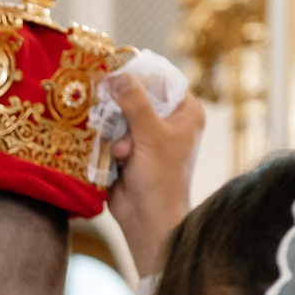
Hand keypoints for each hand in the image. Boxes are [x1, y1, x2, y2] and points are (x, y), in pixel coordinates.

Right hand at [106, 81, 206, 277]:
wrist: (147, 219)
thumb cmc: (160, 179)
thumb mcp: (151, 135)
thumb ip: (135, 102)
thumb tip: (117, 75)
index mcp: (185, 111)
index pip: (162, 79)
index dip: (139, 77)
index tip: (115, 76)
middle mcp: (169, 120)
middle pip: (136, 96)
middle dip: (123, 112)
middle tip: (122, 129)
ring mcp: (147, 136)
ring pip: (119, 116)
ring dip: (115, 132)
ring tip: (123, 153)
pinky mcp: (129, 150)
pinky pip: (111, 134)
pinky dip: (108, 143)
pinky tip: (115, 159)